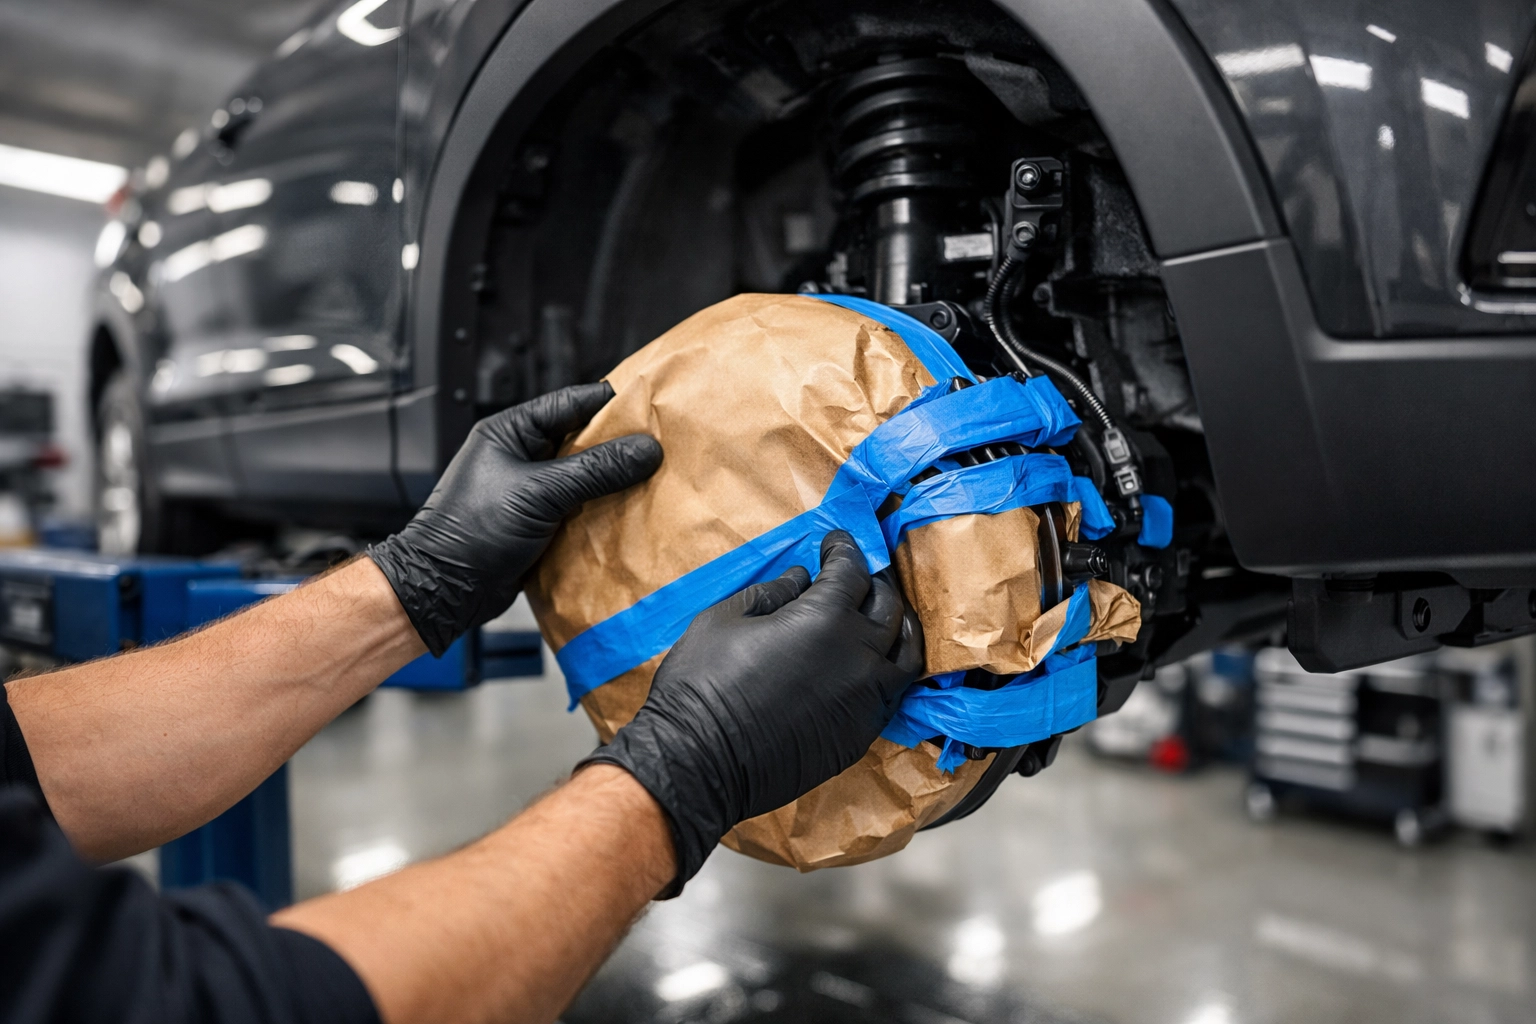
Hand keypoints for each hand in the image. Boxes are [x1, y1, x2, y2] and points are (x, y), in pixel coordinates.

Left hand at [371, 382, 661, 654]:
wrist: (444, 589)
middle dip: (619, 446)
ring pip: (584, 476)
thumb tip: (646, 450)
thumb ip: (595, 471)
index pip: (571, 403)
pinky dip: (602, 510)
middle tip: (662, 447)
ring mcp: (530, 489)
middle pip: (582, 441)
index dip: (612, 404)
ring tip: (655, 479)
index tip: (651, 406)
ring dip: (613, 482)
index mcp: (510, 431)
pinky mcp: (538, 521)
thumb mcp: (540, 493)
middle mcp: (521, 455)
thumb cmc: (474, 530)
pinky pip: (579, 507)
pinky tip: (630, 514)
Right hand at [582, 530, 923, 895]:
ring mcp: (866, 700)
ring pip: (906, 652)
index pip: (852, 570)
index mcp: (826, 618)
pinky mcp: (861, 734)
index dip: (843, 549)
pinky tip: (869, 662)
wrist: (699, 763)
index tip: (834, 542)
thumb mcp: (725, 618)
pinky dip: (887, 668)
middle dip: (874, 582)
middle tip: (856, 574)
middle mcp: (859, 656)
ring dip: (897, 625)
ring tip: (881, 615)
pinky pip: (891, 692)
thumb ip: (772, 593)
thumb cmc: (701, 684)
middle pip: (889, 606)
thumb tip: (800, 580)